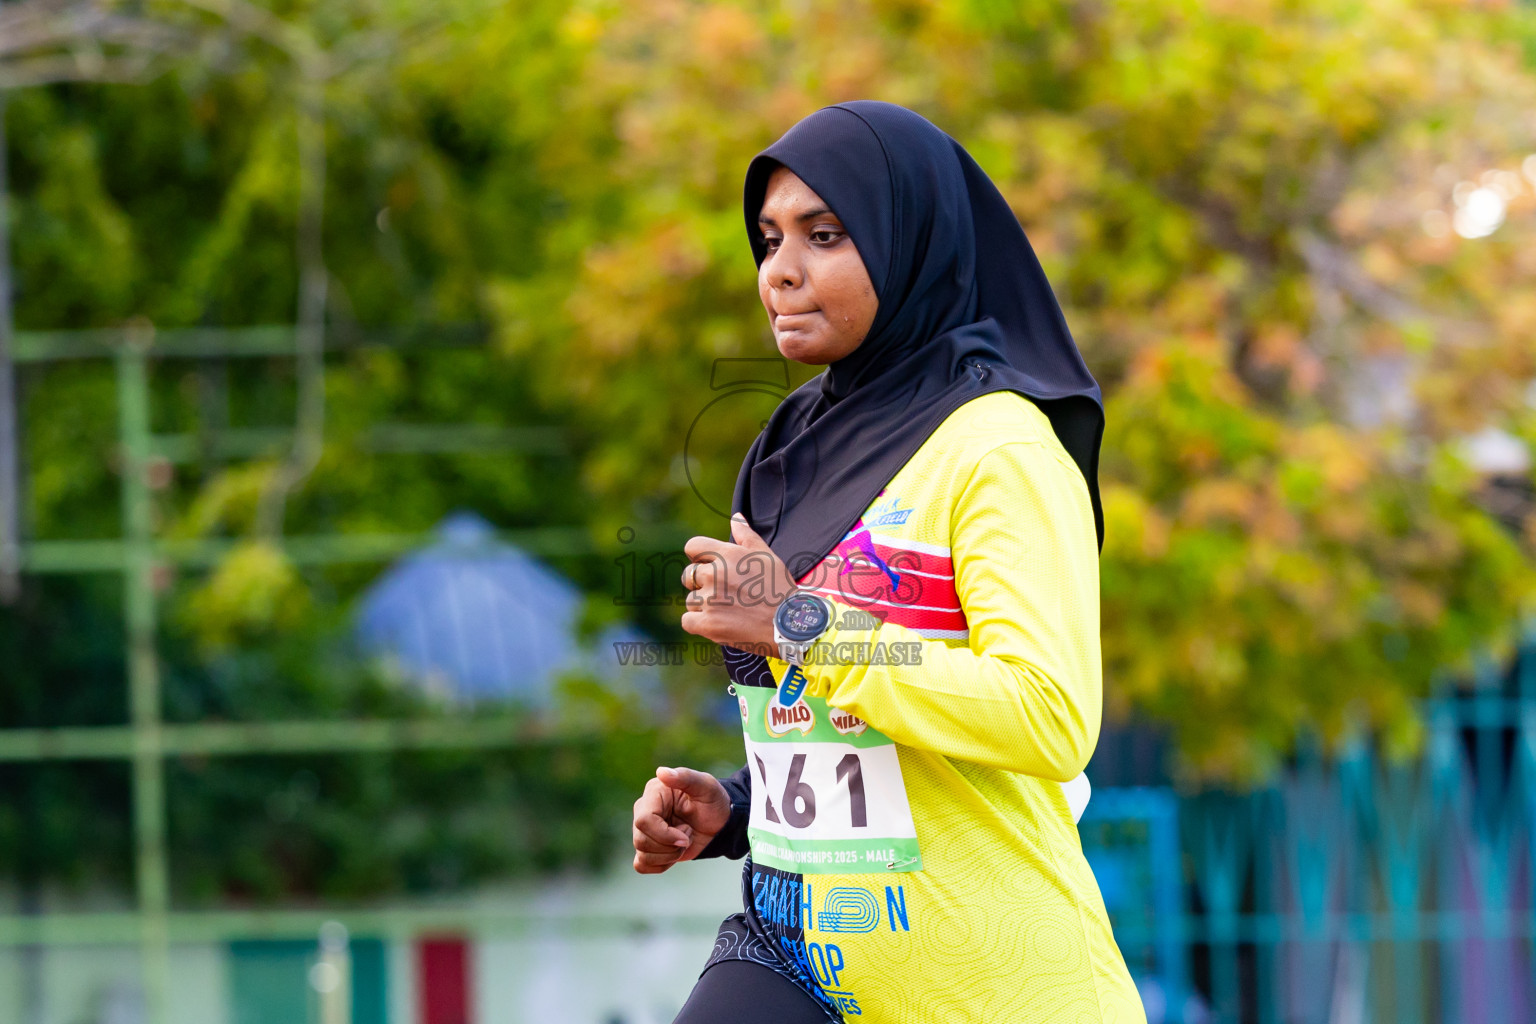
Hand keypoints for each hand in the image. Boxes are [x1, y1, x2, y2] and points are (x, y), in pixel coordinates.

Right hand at [631, 766, 732, 873]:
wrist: (720, 823)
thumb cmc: (713, 801)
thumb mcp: (706, 786)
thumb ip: (685, 777)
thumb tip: (661, 772)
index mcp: (654, 793)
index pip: (643, 820)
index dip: (664, 834)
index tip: (686, 834)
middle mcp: (644, 811)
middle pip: (641, 840)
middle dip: (670, 846)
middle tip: (688, 835)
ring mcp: (644, 831)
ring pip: (643, 854)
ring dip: (669, 855)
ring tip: (684, 841)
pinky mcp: (648, 848)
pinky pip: (642, 865)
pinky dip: (661, 865)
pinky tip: (675, 853)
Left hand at [680, 513, 834, 651]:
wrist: (789, 624)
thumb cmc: (779, 588)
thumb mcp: (766, 556)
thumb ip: (746, 535)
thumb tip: (736, 517)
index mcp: (727, 555)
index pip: (692, 547)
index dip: (698, 557)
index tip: (709, 567)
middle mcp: (714, 575)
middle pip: (688, 575)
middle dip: (701, 584)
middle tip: (723, 594)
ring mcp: (709, 600)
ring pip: (691, 601)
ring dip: (703, 606)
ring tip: (728, 611)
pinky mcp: (707, 624)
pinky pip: (687, 621)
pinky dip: (698, 624)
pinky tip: (717, 624)